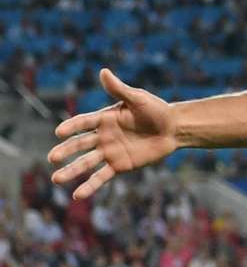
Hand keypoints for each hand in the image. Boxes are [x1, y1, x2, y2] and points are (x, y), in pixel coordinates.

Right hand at [47, 68, 177, 199]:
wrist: (174, 129)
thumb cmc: (156, 110)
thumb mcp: (138, 99)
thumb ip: (119, 89)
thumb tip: (103, 71)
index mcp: (104, 118)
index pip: (83, 122)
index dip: (72, 127)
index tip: (59, 132)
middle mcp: (103, 136)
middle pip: (80, 144)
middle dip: (66, 151)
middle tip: (52, 158)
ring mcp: (110, 152)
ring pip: (87, 162)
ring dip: (71, 171)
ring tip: (56, 179)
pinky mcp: (119, 165)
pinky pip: (101, 176)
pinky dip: (89, 185)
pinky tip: (77, 195)